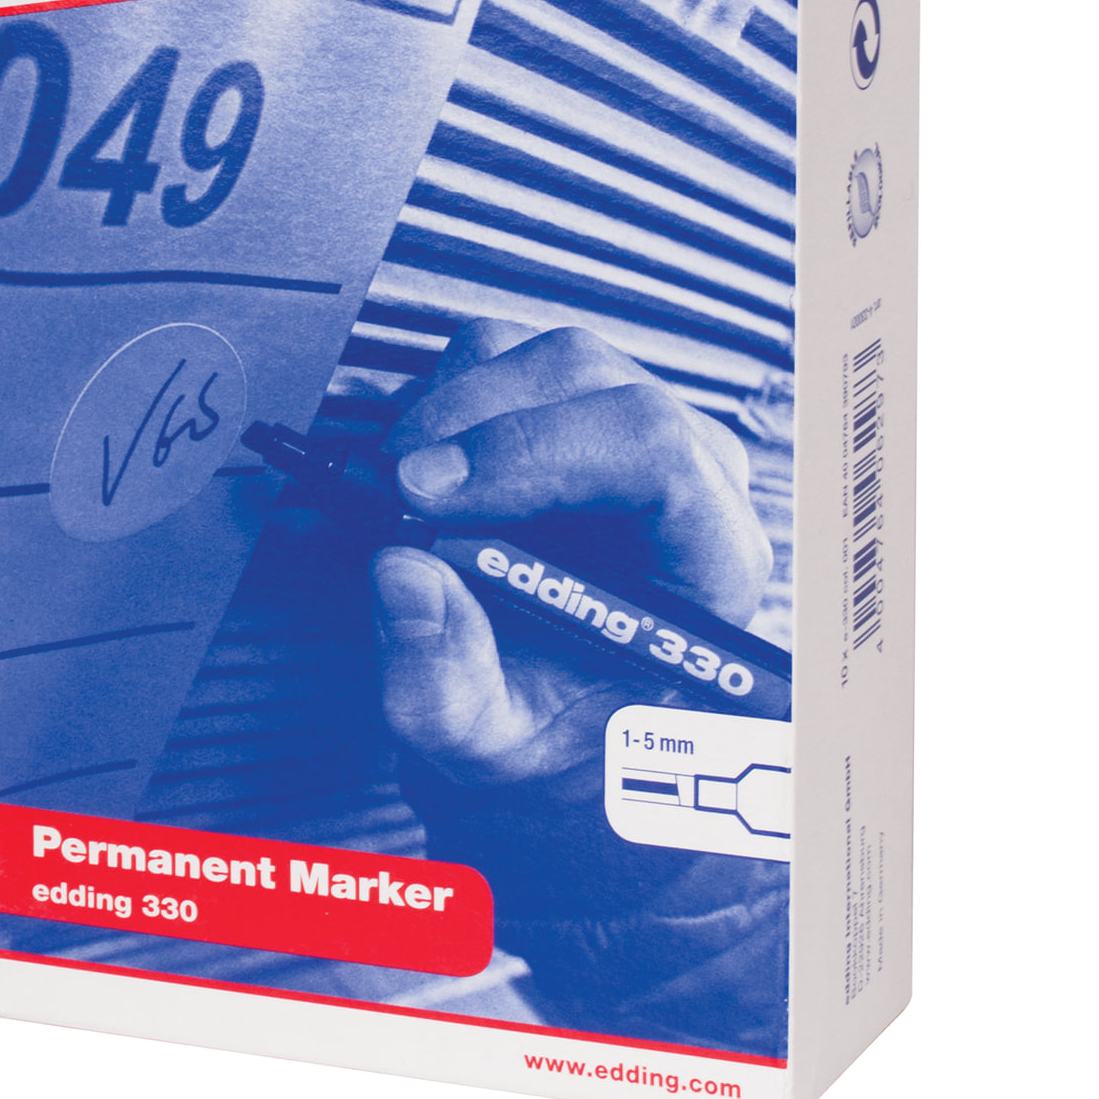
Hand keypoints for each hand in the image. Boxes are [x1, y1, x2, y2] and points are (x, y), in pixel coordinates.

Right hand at [371, 319, 771, 786]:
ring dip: (446, 411)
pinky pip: (500, 358)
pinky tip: (419, 475)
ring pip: (535, 356)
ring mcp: (634, 430)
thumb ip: (443, 682)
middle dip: (468, 423)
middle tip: (390, 490)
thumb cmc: (545, 731)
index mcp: (708, 559)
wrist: (545, 720)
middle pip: (584, 377)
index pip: (651, 448)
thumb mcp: (487, 743)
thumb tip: (404, 573)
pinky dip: (437, 402)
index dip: (530, 451)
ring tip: (401, 493)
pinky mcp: (575, 408)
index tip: (428, 492)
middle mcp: (688, 474)